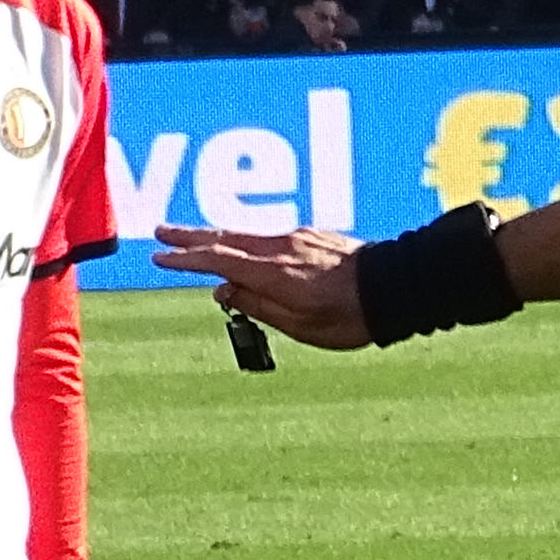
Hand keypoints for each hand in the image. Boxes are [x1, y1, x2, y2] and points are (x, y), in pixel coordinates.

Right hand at [151, 223, 373, 346]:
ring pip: (246, 233)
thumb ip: (258, 306)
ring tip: (193, 238)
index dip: (186, 259)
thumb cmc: (353, 316)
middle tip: (160, 232)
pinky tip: (241, 246)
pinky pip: (267, 236)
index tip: (159, 257)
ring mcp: (299, 237)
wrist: (400, 287)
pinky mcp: (313, 236)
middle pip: (226, 237)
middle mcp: (282, 247)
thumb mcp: (302, 326)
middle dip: (190, 236)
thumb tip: (223, 290)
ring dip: (216, 235)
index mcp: (275, 272)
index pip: (218, 260)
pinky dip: (245, 239)